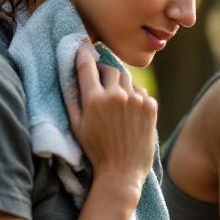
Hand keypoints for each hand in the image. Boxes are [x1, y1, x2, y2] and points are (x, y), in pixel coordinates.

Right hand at [66, 42, 157, 186]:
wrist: (122, 172)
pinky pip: (140, 92)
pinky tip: (128, 113)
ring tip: (115, 102)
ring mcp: (136, 101)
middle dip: (104, 72)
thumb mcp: (76, 125)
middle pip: (110, 69)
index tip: (83, 48)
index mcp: (94, 100)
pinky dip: (134, 97)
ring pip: (127, 79)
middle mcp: (117, 96)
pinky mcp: (151, 106)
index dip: (84, 53)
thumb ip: (72, 98)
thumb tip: (69, 73)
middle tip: (100, 82)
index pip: (87, 65)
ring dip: (120, 85)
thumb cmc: (95, 151)